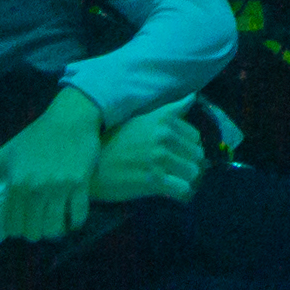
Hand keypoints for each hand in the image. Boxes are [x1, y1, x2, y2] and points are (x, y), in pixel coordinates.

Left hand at [0, 83, 104, 239]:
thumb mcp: (4, 155)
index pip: (12, 226)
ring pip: (55, 229)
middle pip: (34, 232)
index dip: (16, 229)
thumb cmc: (34, 137)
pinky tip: (71, 217)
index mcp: (16, 183)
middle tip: (38, 223)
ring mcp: (60, 187)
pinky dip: (74, 222)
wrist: (69, 118)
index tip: (21, 222)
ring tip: (54, 223)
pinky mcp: (81, 184)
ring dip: (54, 231)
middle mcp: (37, 188)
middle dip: (35, 232)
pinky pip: (78, 216)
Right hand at [92, 108, 210, 207]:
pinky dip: (180, 193)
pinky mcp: (153, 180)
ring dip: (185, 179)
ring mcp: (159, 158)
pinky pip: (183, 189)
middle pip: (198, 155)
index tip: (176, 154)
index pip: (195, 136)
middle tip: (174, 170)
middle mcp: (164, 136)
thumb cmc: (114, 142)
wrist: (91, 166)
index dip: (187, 147)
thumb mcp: (141, 120)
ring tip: (172, 181)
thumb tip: (194, 96)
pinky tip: (170, 191)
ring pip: (193, 172)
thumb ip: (169, 111)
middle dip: (188, 164)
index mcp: (163, 119)